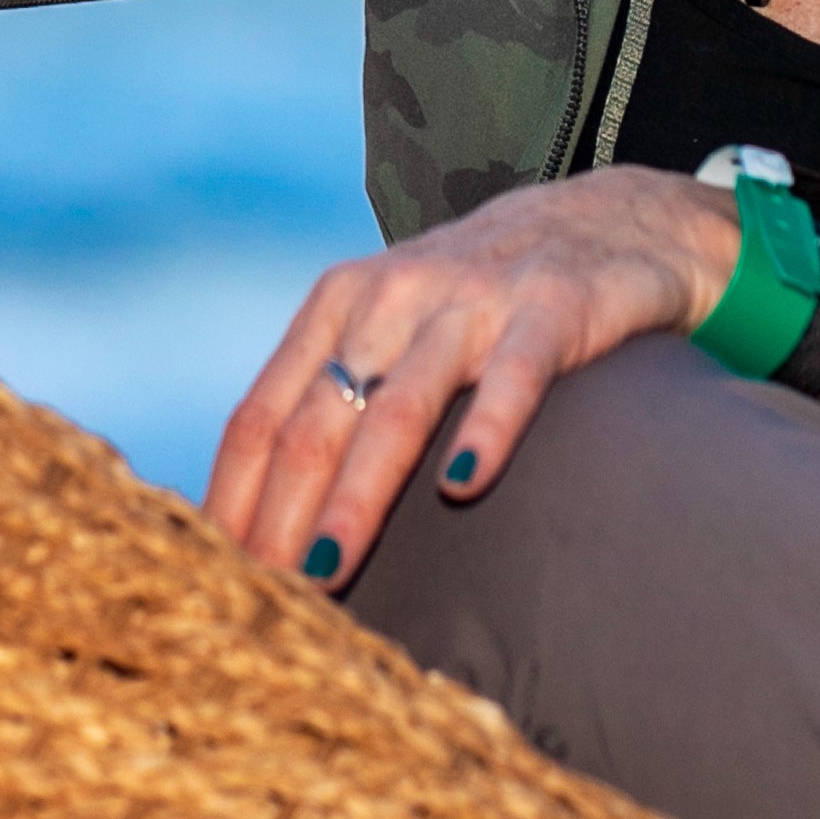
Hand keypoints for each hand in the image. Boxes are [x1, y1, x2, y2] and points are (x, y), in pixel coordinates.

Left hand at [201, 166, 733, 594]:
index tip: (214, 574)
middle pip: (317, 421)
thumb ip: (337, 394)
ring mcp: (471, 302)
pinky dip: (485, 431)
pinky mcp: (551, 311)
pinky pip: (511, 377)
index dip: (232, 497)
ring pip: (400, 409)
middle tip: (261, 597)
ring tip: (329, 569)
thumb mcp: (392, 324)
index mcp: (338, 305)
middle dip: (282, 515)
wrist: (605, 221)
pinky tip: (463, 487)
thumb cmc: (478, 298)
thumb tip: (266, 513)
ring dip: (358, 495)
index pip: (263, 415)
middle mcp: (391, 296)